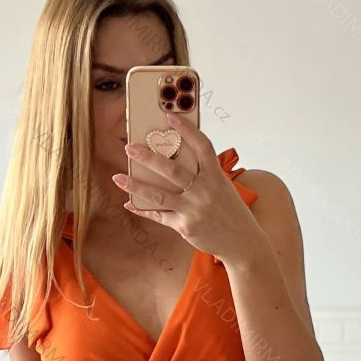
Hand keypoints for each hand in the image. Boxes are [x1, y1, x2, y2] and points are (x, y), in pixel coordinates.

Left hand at [114, 111, 261, 266]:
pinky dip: (144, 210)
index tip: (169, 116)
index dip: (186, 129)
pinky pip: (160, 216)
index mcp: (216, 176)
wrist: (242, 244)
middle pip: (172, 170)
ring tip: (118, 177)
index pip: (201, 146)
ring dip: (136, 186)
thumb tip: (176, 160)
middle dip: (148, 158)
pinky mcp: (185, 227)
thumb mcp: (223, 188)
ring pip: (159, 195)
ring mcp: (193, 210)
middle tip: (129, 148)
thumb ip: (204, 174)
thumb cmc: (230, 212)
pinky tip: (129, 204)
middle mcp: (204, 191)